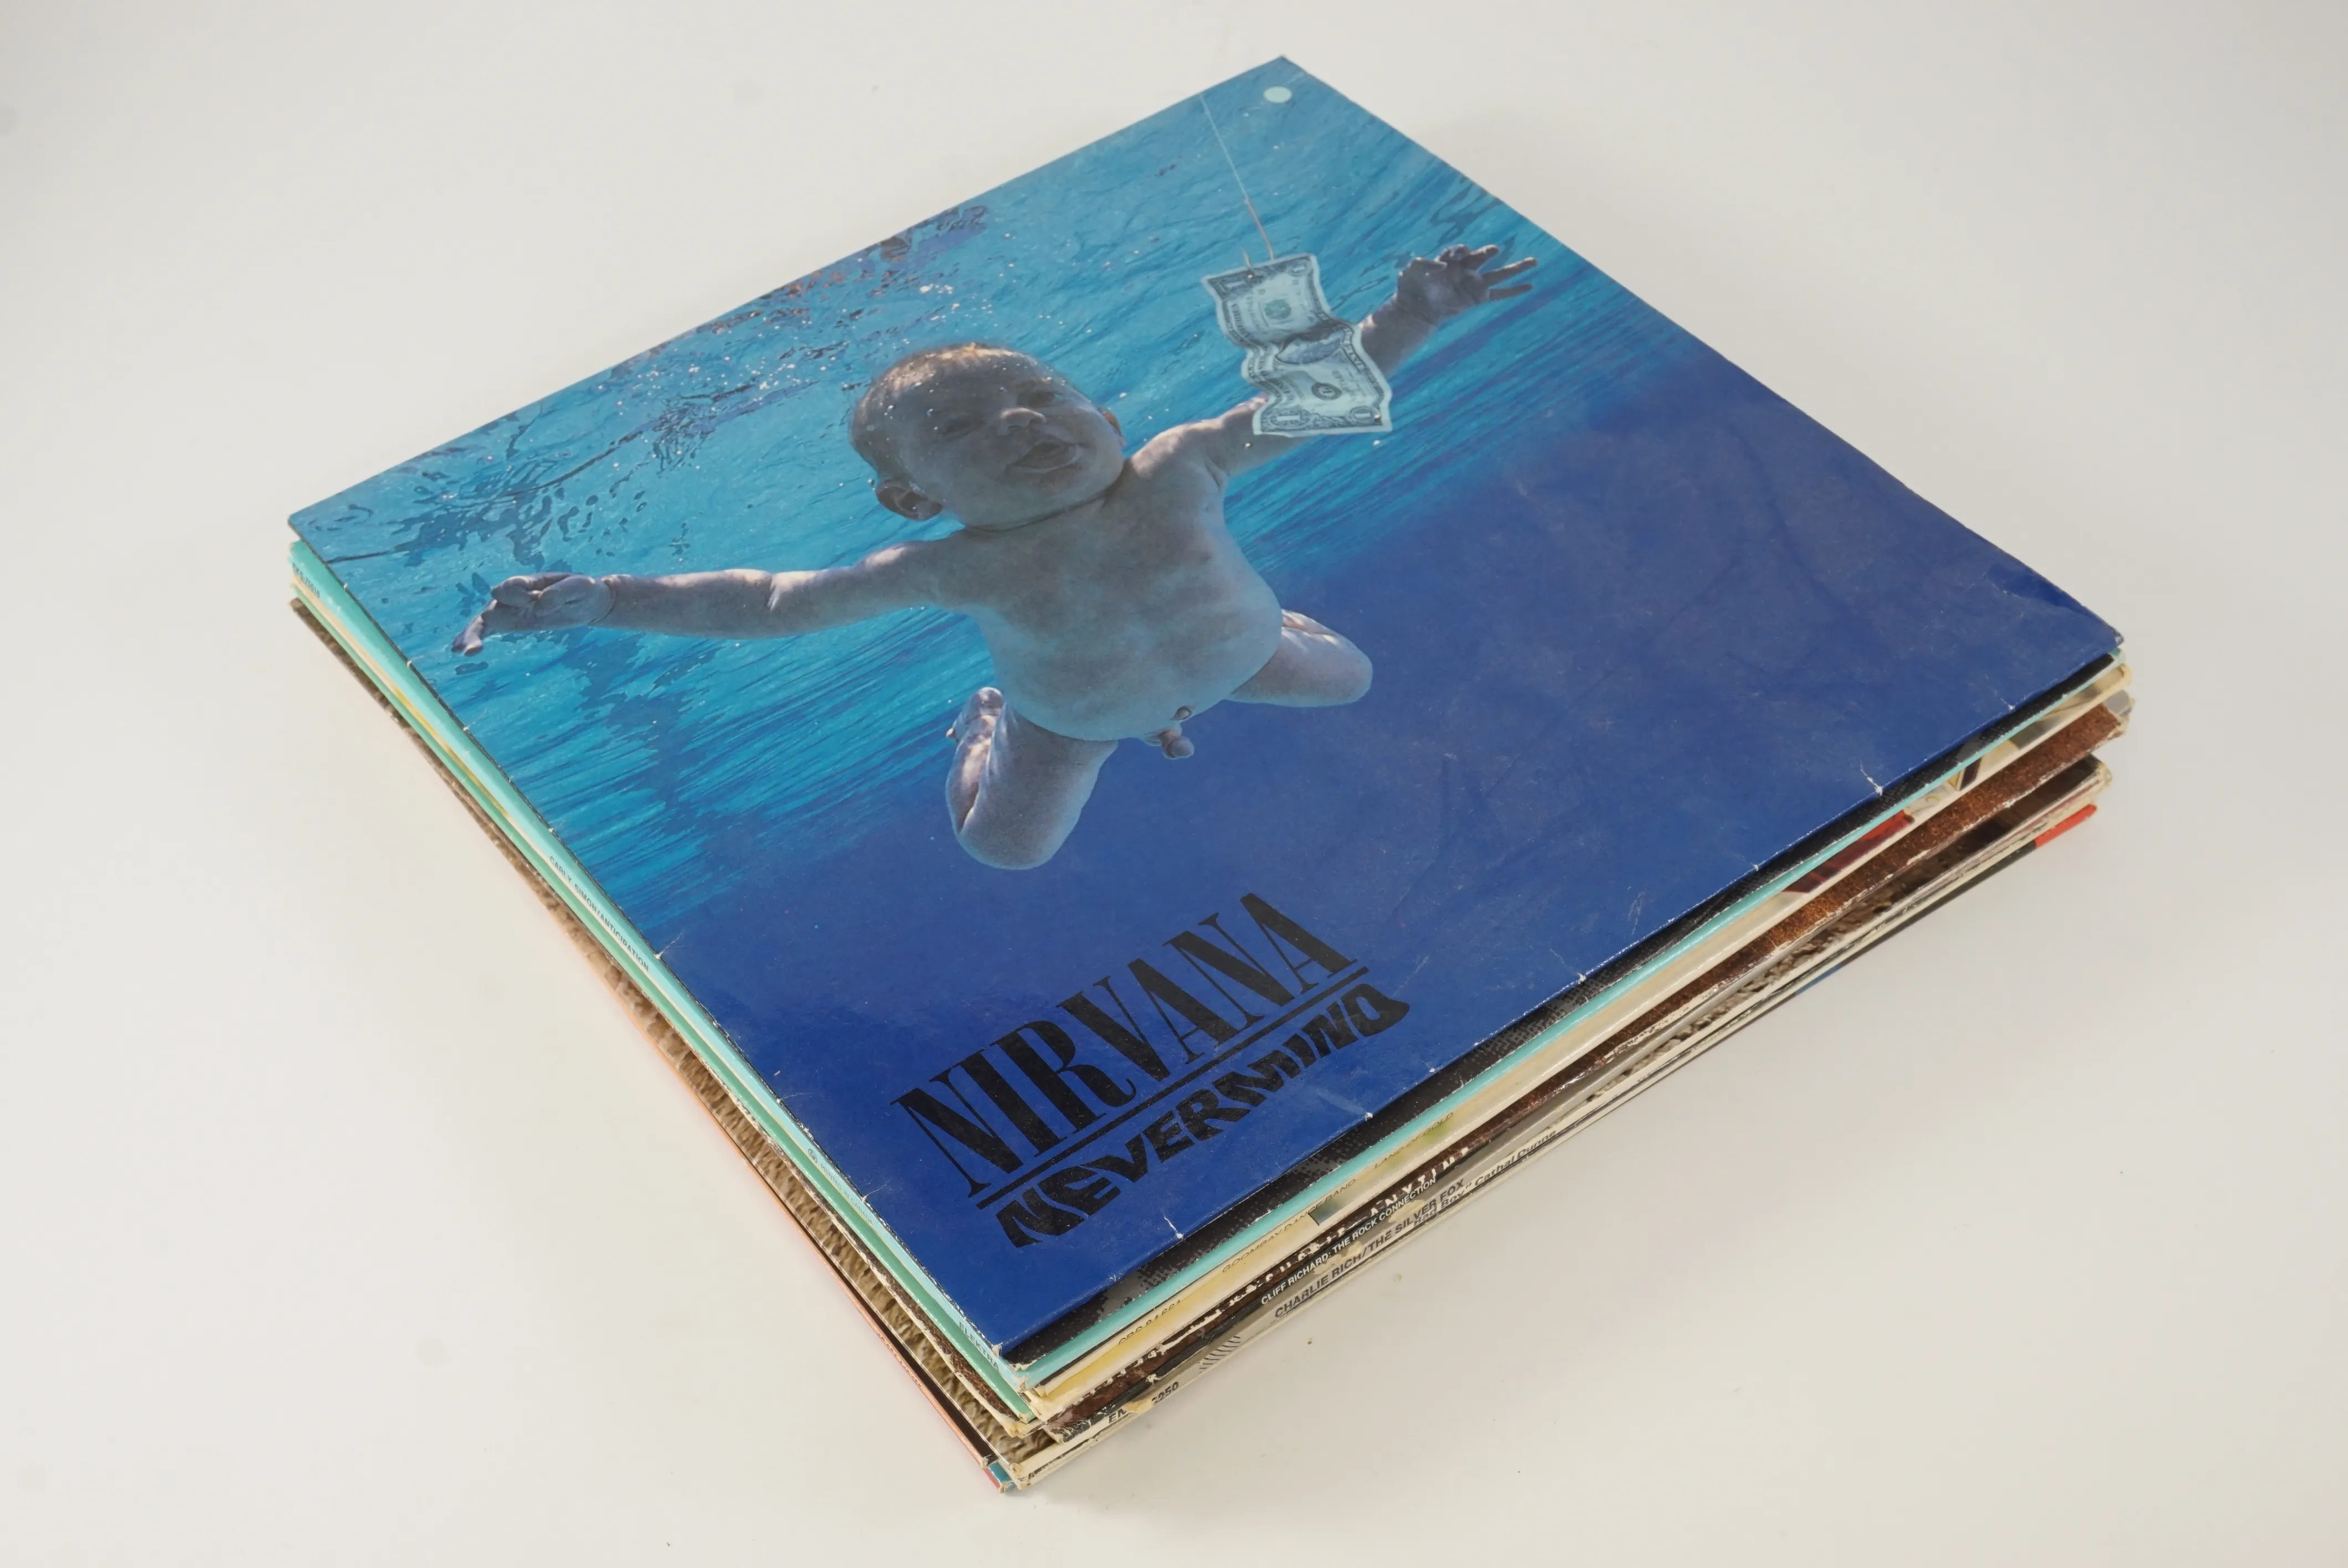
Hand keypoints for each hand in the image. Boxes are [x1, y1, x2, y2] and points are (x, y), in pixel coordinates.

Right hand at [451, 572, 612, 653]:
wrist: (587, 601)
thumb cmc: (582, 590)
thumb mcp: (579, 587)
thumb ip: (559, 593)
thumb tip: (538, 605)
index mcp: (528, 582)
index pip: (512, 587)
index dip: (518, 594)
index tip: (534, 599)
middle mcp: (513, 595)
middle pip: (491, 606)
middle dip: (481, 625)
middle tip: (473, 645)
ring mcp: (509, 610)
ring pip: (484, 622)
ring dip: (471, 636)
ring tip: (463, 651)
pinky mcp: (511, 623)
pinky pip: (489, 630)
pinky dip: (475, 639)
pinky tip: (461, 651)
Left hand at [1391, 243, 1536, 325]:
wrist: (1415, 310)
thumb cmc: (1411, 288)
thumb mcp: (1411, 271)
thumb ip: (1422, 263)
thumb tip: (1440, 265)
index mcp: (1450, 259)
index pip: (1460, 251)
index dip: (1459, 251)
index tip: (1457, 255)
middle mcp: (1465, 269)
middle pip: (1481, 257)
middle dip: (1488, 252)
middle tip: (1494, 250)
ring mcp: (1473, 284)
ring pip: (1499, 274)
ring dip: (1517, 268)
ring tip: (1534, 261)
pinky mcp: (1477, 298)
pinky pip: (1500, 294)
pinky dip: (1515, 291)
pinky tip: (1530, 286)